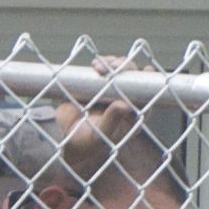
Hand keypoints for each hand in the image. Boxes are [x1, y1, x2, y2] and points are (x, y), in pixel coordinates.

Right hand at [53, 52, 150, 167]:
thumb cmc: (84, 145)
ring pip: (117, 72)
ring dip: (113, 64)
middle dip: (126, 69)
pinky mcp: (93, 86)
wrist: (59, 139)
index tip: (148, 70)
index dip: (148, 85)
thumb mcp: (98, 136)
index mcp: (129, 118)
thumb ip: (111, 121)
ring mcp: (107, 93)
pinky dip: (100, 64)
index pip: (144, 100)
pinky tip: (96, 65)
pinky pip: (101, 70)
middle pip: (131, 81)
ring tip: (102, 67)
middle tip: (116, 67)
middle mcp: (121, 103)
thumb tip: (124, 105)